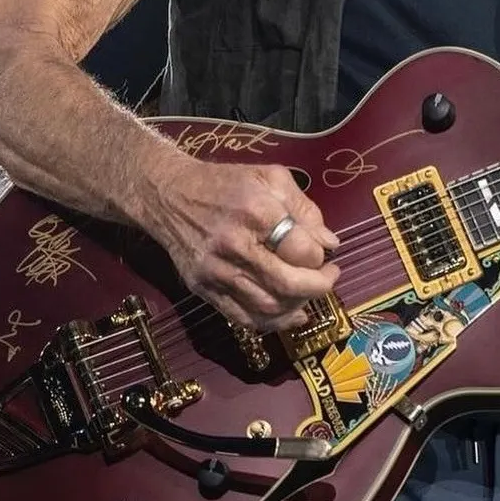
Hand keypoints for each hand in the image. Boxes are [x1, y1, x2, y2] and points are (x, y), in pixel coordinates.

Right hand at [152, 160, 339, 331]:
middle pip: (287, 283)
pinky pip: (243, 318)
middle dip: (318, 287)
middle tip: (329, 278)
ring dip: (297, 306)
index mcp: (256, 211)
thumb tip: (329, 244)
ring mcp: (216, 271)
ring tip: (308, 293)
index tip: (324, 253)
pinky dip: (272, 322)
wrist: (170, 196)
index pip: (301, 249)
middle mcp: (235, 244)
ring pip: (267, 306)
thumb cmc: (226, 184)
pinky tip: (289, 313)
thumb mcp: (270, 178)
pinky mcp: (203, 288)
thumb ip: (304, 209)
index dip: (321, 256)